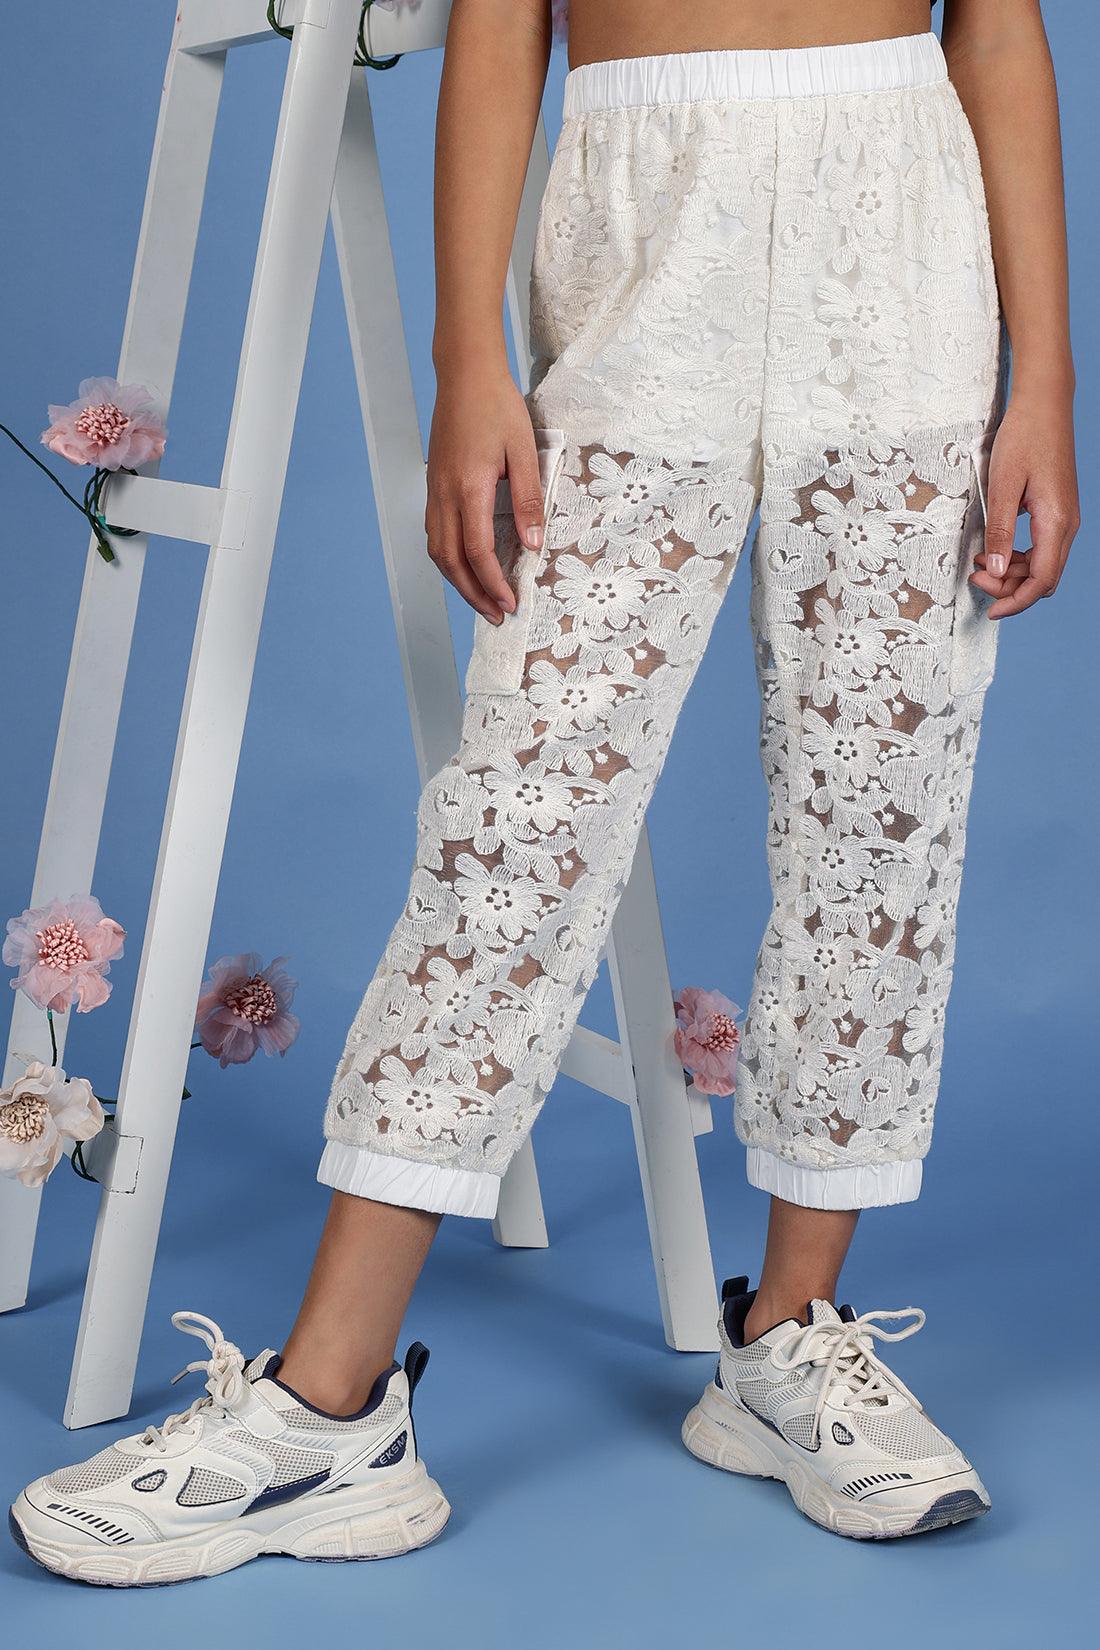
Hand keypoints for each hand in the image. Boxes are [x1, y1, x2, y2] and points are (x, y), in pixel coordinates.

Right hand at [425, 359, 544, 623]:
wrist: (464, 374)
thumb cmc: (496, 406)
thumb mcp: (524, 450)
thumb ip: (528, 499)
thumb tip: (533, 544)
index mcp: (469, 488)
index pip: (477, 552)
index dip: (493, 583)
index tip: (511, 604)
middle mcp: (444, 495)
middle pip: (452, 562)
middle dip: (474, 594)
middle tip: (497, 616)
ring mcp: (434, 492)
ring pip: (438, 552)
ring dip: (458, 581)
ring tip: (482, 599)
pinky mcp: (434, 486)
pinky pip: (436, 534)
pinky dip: (449, 559)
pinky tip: (466, 566)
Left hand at [969, 389, 1079, 617]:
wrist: (1043, 405)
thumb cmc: (1024, 438)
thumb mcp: (1003, 485)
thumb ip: (999, 530)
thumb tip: (994, 569)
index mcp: (1056, 521)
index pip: (1042, 580)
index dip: (1016, 601)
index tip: (991, 610)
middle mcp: (1066, 524)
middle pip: (1042, 578)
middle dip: (1009, 587)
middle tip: (974, 576)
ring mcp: (1063, 518)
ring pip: (1041, 565)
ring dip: (1011, 572)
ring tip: (977, 562)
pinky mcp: (1055, 512)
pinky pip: (1040, 548)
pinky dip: (1016, 556)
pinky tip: (992, 548)